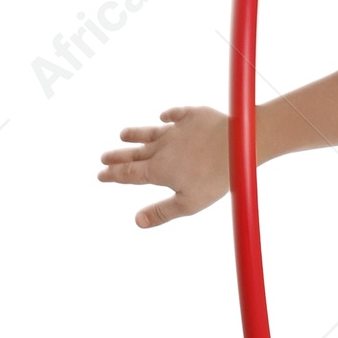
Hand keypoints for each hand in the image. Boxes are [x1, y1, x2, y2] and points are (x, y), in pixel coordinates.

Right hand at [98, 106, 229, 226]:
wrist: (237, 145)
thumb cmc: (216, 178)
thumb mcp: (189, 203)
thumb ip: (162, 212)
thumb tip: (137, 222)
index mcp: (160, 170)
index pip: (130, 174)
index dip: (114, 176)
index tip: (100, 175)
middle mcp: (163, 148)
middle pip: (135, 153)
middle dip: (118, 157)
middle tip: (103, 158)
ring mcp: (177, 130)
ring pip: (151, 132)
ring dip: (136, 134)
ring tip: (123, 135)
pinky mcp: (193, 116)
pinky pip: (176, 114)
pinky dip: (168, 116)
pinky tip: (163, 116)